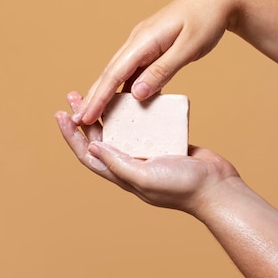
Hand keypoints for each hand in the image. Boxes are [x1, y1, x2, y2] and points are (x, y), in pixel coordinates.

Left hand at [55, 91, 238, 213]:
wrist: (217, 187)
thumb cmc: (183, 187)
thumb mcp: (145, 178)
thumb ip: (119, 164)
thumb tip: (92, 148)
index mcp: (122, 174)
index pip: (87, 154)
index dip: (71, 136)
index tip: (60, 114)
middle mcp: (131, 163)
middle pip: (100, 137)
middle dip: (85, 116)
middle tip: (74, 95)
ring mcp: (148, 152)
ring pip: (121, 128)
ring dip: (108, 110)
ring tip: (100, 90)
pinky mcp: (165, 141)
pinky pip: (144, 123)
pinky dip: (136, 109)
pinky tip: (134, 94)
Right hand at [74, 0, 239, 124]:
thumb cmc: (206, 21)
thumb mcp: (188, 48)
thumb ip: (162, 71)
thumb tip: (136, 94)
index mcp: (144, 39)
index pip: (114, 73)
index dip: (98, 97)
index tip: (84, 117)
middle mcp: (138, 40)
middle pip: (110, 73)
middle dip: (94, 97)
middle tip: (78, 122)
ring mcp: (144, 43)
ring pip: (120, 72)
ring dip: (107, 94)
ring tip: (95, 117)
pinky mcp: (152, 47)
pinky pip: (134, 70)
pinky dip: (126, 87)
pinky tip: (125, 103)